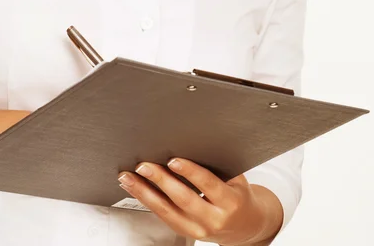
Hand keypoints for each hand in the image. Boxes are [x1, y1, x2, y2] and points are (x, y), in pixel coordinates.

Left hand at [117, 157, 274, 244]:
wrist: (244, 225)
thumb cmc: (237, 194)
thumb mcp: (236, 178)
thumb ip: (217, 164)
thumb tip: (191, 140)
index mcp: (230, 201)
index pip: (208, 185)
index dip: (190, 172)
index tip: (173, 160)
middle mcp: (213, 219)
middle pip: (183, 199)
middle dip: (160, 180)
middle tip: (143, 165)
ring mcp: (198, 229)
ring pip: (167, 211)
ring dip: (144, 192)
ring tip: (128, 177)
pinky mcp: (185, 232)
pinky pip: (162, 216)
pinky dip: (146, 200)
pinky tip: (135, 188)